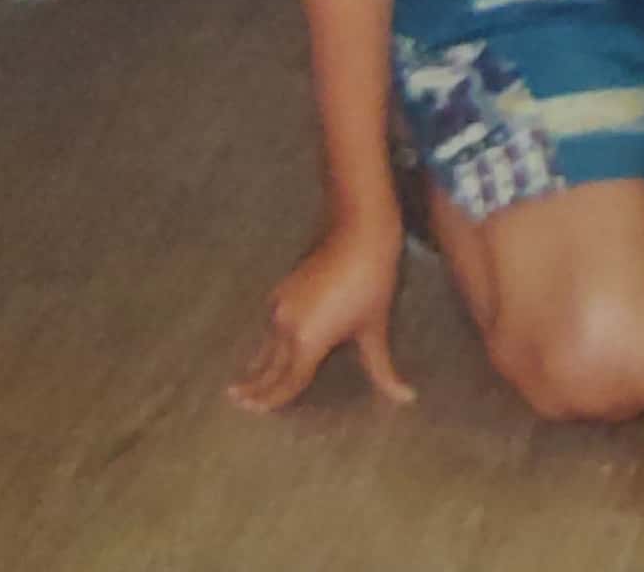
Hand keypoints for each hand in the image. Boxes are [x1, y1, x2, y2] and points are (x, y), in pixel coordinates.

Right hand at [226, 219, 414, 412]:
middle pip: (267, 369)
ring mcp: (278, 307)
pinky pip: (270, 325)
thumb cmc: (372, 281)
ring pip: (265, 347)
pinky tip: (268, 344)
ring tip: (246, 380)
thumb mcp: (376, 328)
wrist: (357, 232)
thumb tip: (406, 398)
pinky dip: (266, 341)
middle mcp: (285, 328)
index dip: (272, 401)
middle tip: (237, 401)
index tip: (255, 411)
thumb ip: (382, 369)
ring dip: (256, 365)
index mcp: (307, 343)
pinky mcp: (280, 290)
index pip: (286, 383)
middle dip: (253, 388)